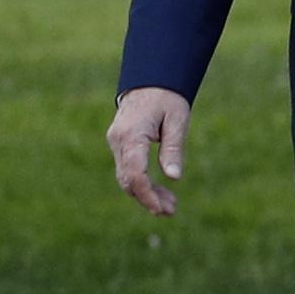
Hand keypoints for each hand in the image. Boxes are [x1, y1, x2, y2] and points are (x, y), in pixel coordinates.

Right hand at [107, 87, 193, 217]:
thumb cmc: (167, 98)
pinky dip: (143, 183)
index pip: (134, 172)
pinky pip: (128, 170)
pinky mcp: (120, 146)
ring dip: (146, 194)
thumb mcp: (177, 120)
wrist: (149, 81)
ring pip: (126, 177)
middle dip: (148, 199)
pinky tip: (160, 193)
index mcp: (131, 134)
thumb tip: (174, 177)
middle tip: (171, 212)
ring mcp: (116, 144)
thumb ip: (173, 148)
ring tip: (170, 207)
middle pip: (128, 179)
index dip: (147, 194)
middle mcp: (118, 141)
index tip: (162, 209)